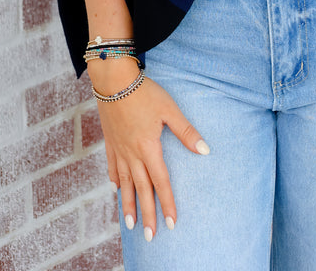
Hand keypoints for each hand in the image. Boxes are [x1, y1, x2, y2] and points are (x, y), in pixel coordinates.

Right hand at [90, 59, 208, 240]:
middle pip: (141, 189)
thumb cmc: (144, 92)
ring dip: (128, 204)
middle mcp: (132, 153)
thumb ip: (186, 132)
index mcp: (148, 148)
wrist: (113, 80)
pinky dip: (114, 180)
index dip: (167, 203)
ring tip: (130, 224)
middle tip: (149, 236)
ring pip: (124, 183)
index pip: (160, 182)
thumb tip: (205, 150)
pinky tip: (115, 189)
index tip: (171, 223)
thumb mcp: (169, 109)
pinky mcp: (110, 141)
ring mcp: (119, 149)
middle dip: (146, 214)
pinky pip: (111, 166)